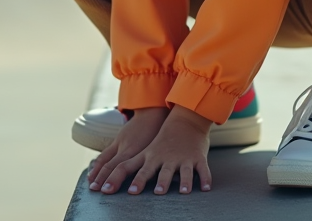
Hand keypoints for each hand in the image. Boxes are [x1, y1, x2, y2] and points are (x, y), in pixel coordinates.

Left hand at [99, 106, 213, 194]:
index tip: (106, 190)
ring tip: (183, 191)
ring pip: (183, 171)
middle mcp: (165, 158)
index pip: (129, 168)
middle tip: (150, 192)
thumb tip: (107, 178)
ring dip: (184, 181)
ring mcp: (182, 158)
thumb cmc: (163, 141)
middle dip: (153, 181)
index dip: (117, 179)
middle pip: (158, 171)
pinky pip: (202, 170)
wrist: (185, 120)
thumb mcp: (145, 151)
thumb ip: (130, 166)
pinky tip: (206, 188)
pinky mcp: (197, 158)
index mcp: (150, 156)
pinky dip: (205, 178)